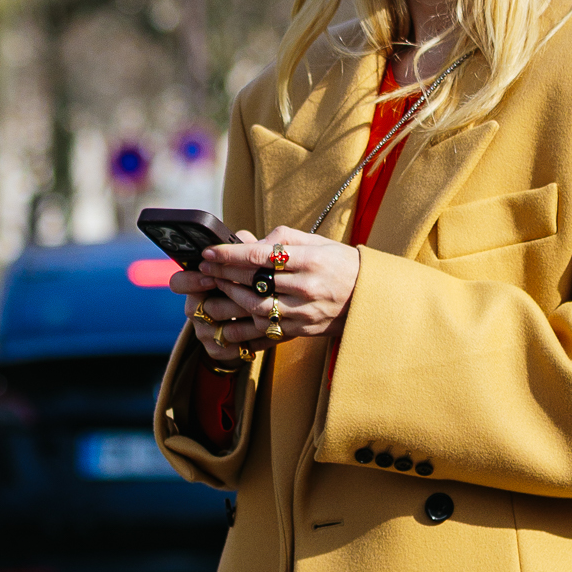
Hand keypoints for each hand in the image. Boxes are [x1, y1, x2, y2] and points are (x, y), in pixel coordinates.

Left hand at [179, 227, 360, 366]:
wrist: (370, 298)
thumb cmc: (340, 264)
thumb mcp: (316, 243)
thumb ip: (280, 239)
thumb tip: (244, 239)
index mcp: (311, 260)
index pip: (261, 257)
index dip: (230, 255)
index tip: (209, 252)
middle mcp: (307, 288)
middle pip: (254, 283)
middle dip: (223, 276)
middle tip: (201, 270)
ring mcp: (304, 313)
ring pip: (257, 310)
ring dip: (229, 303)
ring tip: (210, 295)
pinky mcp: (302, 331)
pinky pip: (267, 332)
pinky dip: (244, 329)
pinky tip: (226, 324)